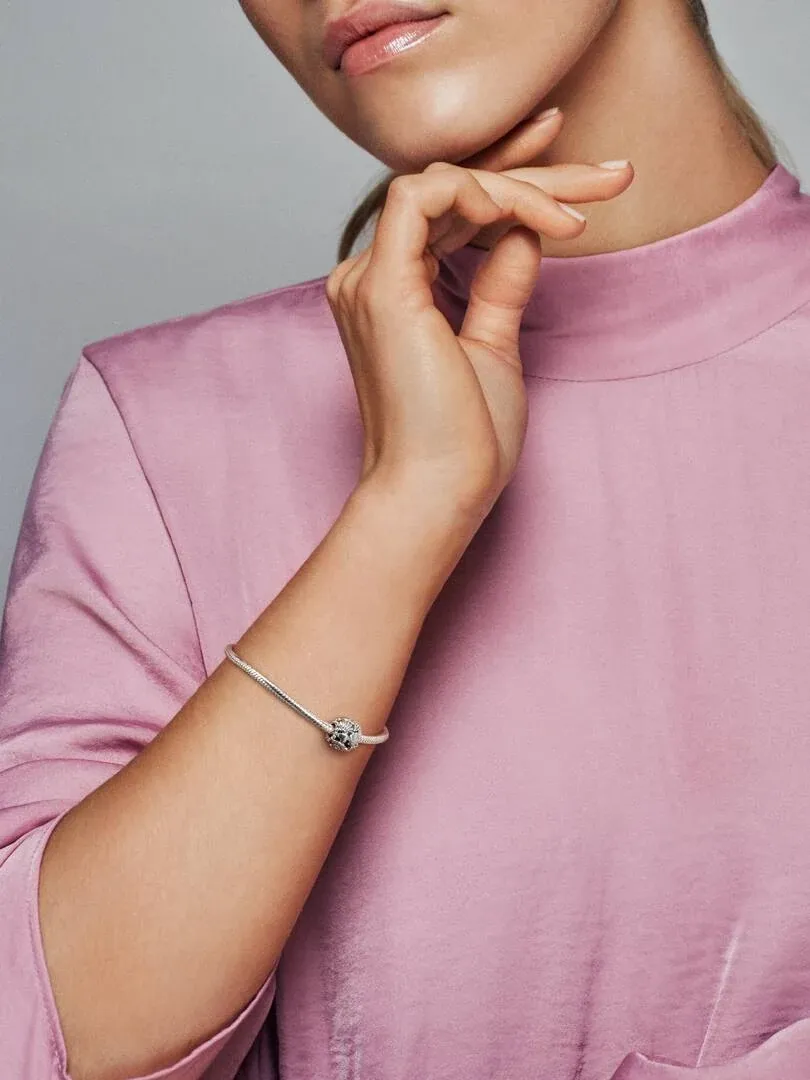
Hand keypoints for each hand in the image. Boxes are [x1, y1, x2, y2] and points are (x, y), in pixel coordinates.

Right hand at [326, 109, 633, 532]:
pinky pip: (423, 197)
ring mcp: (367, 279)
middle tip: (611, 174)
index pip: (448, 210)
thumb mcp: (494, 346)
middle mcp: (368, 278)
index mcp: (391, 292)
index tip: (572, 166)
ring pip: (441, 183)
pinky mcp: (380, 287)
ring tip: (578, 214)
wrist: (436, 494)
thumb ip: (500, 286)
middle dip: (534, 172)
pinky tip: (527, 211)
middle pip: (452, 191)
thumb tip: (524, 234)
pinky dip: (477, 191)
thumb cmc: (462, 441)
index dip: (508, 175)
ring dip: (518, 184)